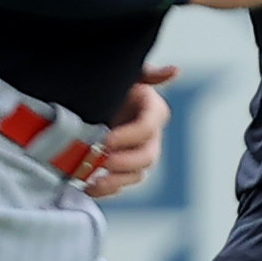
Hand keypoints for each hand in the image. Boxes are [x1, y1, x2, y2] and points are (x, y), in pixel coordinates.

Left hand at [83, 66, 172, 201]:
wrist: (87, 100)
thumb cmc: (109, 85)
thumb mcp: (126, 75)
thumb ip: (148, 73)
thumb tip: (174, 71)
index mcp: (153, 110)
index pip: (149, 126)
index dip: (130, 135)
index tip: (107, 140)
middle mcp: (150, 136)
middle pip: (148, 155)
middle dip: (125, 162)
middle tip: (102, 161)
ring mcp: (136, 154)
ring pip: (136, 174)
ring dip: (116, 181)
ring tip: (93, 182)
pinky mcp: (122, 169)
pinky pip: (120, 185)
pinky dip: (106, 189)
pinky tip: (88, 187)